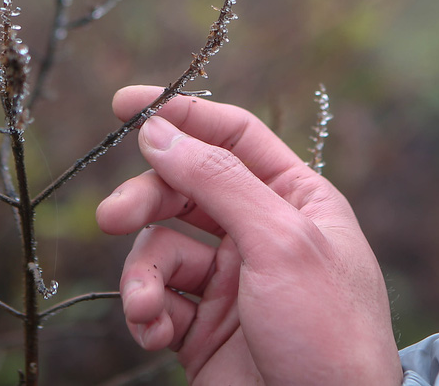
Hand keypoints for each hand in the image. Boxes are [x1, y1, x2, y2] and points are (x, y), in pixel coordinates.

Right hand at [96, 86, 401, 384]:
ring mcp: (231, 282)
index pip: (232, 136)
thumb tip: (159, 130)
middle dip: (145, 202)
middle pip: (184, 190)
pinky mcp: (204, 329)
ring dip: (143, 276)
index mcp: (295, 199)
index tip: (125, 106)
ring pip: (161, 250)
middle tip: (110, 218)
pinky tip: (154, 331)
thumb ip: (217, 179)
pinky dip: (146, 313)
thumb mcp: (279, 242)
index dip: (181, 115)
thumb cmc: (329, 333)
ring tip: (146, 308)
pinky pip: (159, 302)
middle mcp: (261, 233)